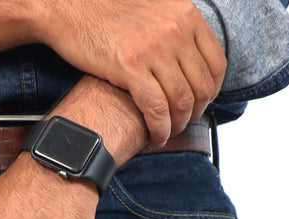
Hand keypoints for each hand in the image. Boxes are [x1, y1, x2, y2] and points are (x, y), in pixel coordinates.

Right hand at [33, 0, 225, 144]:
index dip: (212, 93)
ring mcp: (154, 48)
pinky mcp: (130, 67)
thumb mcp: (155, 11)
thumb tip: (191, 59)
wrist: (71, 9)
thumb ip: (177, 29)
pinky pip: (157, 109)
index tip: (200, 105)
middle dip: (195, 114)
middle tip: (181, 124)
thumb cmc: (108, 14)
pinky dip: (159, 129)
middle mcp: (175, 29)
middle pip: (202, 87)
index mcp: (185, 14)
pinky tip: (154, 136)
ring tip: (166, 133)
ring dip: (177, 126)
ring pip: (182, 102)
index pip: (217, 63)